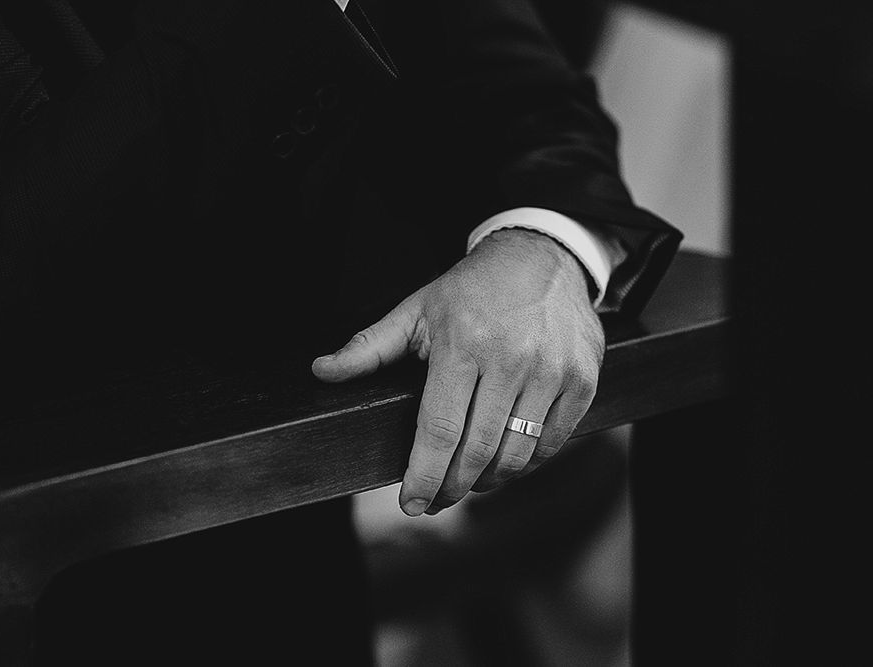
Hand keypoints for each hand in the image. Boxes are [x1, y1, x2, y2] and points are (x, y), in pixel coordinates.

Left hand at [312, 229, 604, 515]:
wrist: (542, 258)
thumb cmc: (471, 290)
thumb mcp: (415, 311)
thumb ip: (368, 348)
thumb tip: (322, 371)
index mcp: (463, 343)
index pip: (439, 429)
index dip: (423, 475)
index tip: (410, 503)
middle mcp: (511, 359)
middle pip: (478, 451)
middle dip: (451, 487)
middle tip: (436, 500)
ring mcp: (553, 370)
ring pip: (517, 454)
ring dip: (488, 480)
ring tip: (468, 480)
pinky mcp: (582, 380)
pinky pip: (553, 442)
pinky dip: (527, 463)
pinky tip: (506, 460)